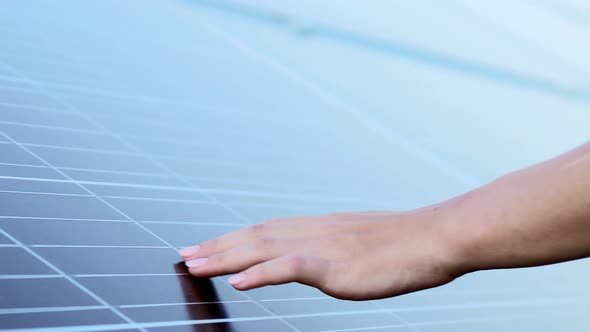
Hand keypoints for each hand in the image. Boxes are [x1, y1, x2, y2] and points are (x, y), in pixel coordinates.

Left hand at [180, 208, 464, 300]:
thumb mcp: (359, 241)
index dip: (234, 238)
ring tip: (195, 263)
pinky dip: (262, 273)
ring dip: (226, 256)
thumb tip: (313, 258)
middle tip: (185, 253)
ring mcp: (323, 246)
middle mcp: (314, 230)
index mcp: (319, 227)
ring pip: (264, 247)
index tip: (209, 245)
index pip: (266, 230)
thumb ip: (332, 248)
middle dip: (218, 246)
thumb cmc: (404, 243)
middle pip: (255, 236)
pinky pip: (291, 267)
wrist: (435, 237)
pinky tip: (240, 281)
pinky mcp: (336, 265)